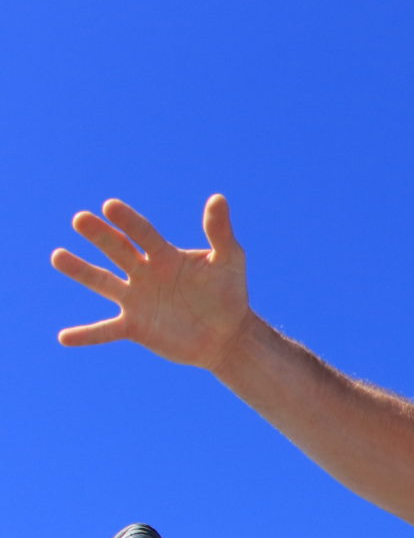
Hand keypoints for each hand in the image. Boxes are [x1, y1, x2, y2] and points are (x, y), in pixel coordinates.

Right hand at [51, 196, 252, 369]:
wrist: (228, 333)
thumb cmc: (229, 292)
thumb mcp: (230, 261)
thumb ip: (220, 233)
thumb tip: (218, 198)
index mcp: (164, 255)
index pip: (143, 234)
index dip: (128, 221)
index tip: (110, 206)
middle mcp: (144, 273)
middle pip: (117, 250)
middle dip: (100, 235)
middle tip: (81, 219)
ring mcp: (137, 300)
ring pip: (102, 282)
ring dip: (80, 270)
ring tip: (58, 256)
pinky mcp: (135, 327)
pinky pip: (105, 331)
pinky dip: (86, 335)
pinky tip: (63, 338)